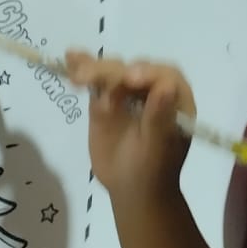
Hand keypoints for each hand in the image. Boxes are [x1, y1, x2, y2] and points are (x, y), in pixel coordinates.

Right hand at [65, 51, 192, 202]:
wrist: (132, 189)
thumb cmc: (152, 170)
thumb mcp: (158, 147)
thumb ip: (159, 117)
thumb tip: (167, 86)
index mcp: (176, 99)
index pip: (164, 75)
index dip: (148, 73)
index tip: (130, 79)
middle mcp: (152, 89)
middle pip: (133, 69)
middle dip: (112, 71)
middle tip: (88, 78)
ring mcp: (127, 92)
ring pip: (112, 71)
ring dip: (93, 69)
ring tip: (78, 77)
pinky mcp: (104, 98)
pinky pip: (95, 80)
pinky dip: (82, 68)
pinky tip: (70, 58)